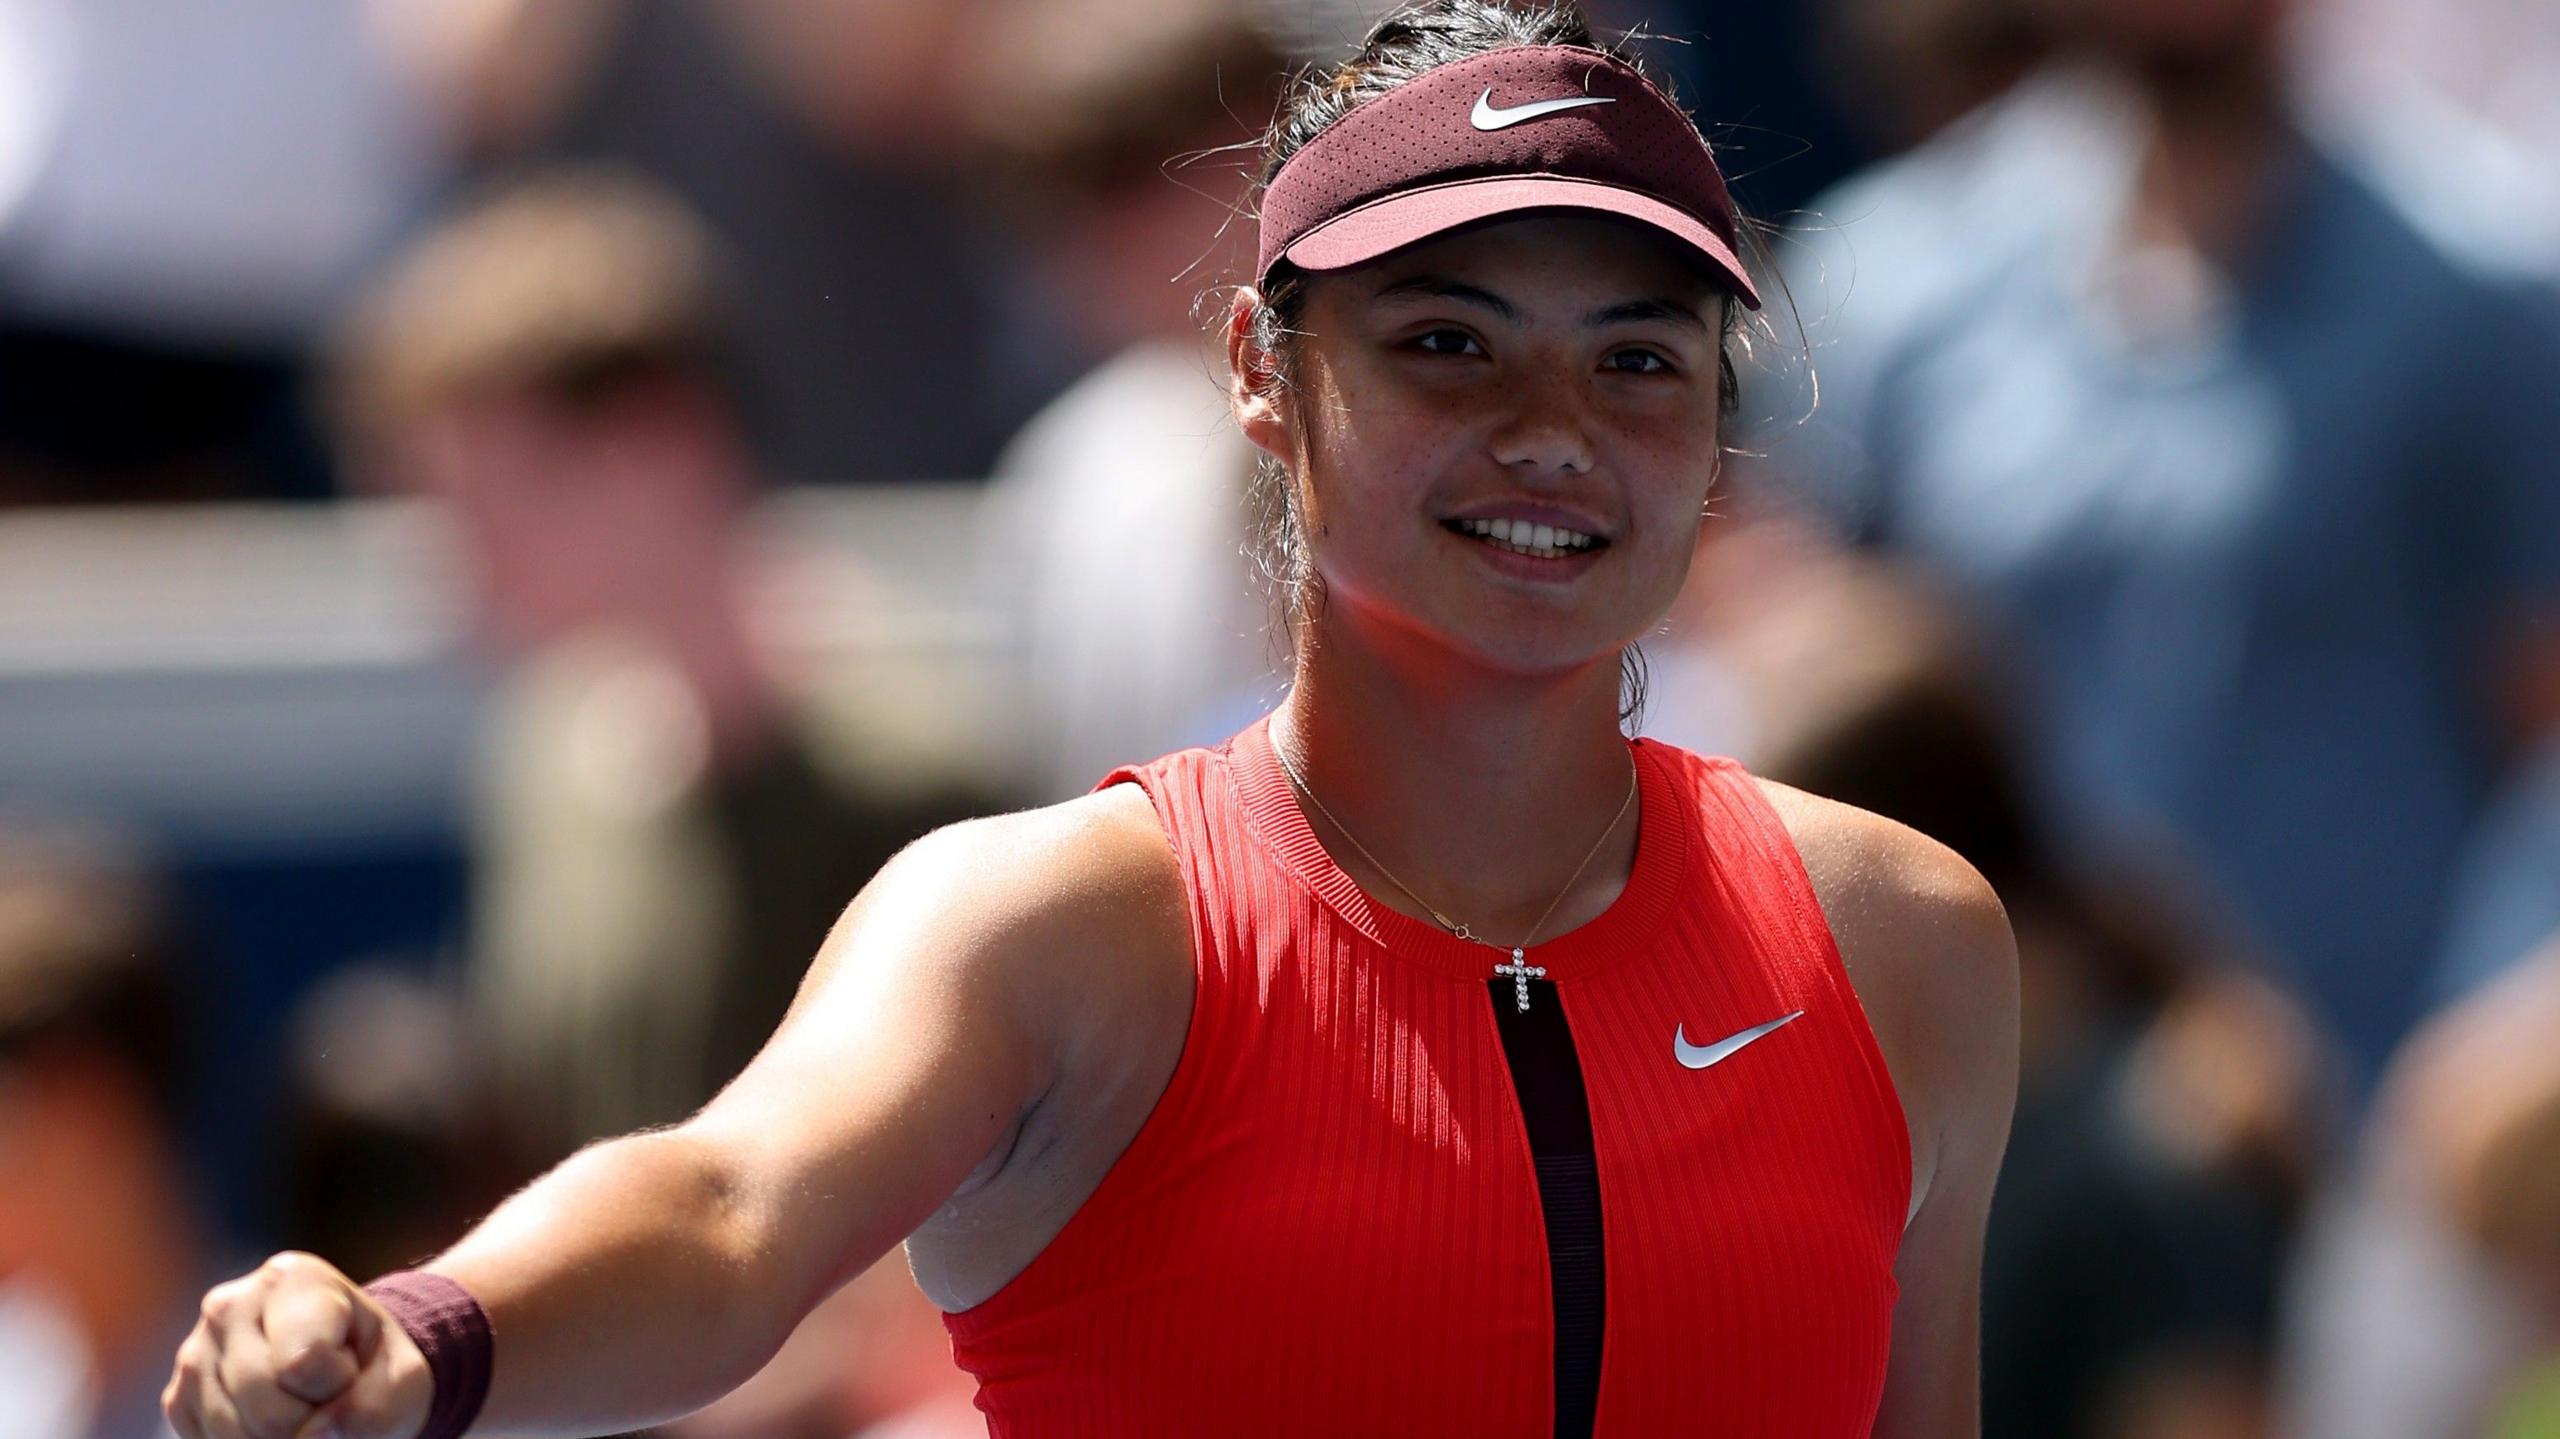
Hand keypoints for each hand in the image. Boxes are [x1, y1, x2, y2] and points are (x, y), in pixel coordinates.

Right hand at [163, 1251, 432, 1438]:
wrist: (345, 1371)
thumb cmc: (375, 1367)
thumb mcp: (404, 1380)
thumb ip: (374, 1409)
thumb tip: (309, 1438)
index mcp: (292, 1278)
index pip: (305, 1362)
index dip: (340, 1384)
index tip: (350, 1366)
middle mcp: (229, 1305)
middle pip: (267, 1408)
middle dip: (310, 1422)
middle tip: (328, 1397)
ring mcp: (195, 1352)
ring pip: (236, 1435)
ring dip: (283, 1438)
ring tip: (303, 1407)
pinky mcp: (177, 1397)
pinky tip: (273, 1419)